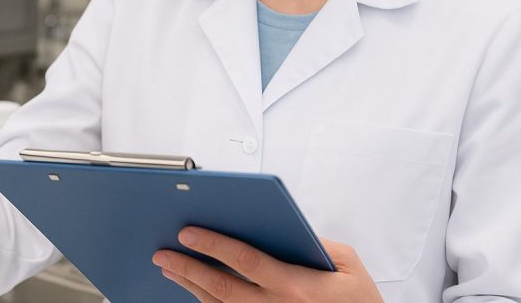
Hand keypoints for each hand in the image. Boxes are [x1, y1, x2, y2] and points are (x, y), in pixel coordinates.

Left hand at [153, 227, 382, 301]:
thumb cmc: (358, 300)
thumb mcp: (348, 263)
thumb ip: (314, 242)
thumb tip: (277, 224)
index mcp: (298, 286)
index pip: (246, 261)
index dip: (214, 245)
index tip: (188, 232)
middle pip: (222, 287)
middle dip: (188, 267)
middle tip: (163, 251)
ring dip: (190, 285)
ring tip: (168, 266)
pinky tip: (192, 289)